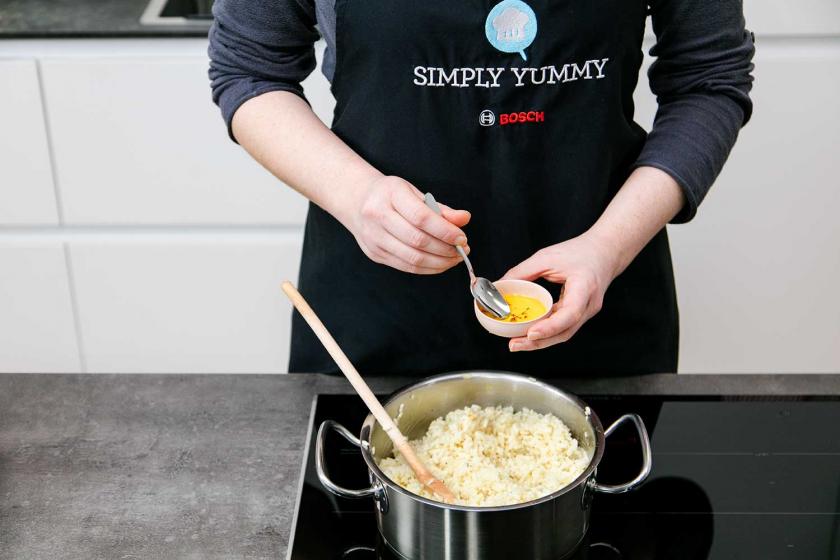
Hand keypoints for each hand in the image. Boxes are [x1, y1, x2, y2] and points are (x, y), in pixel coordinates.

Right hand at [340, 175, 470, 273]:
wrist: (357, 201)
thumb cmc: (390, 195)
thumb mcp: (414, 192)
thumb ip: (440, 208)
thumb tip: (464, 219)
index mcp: (390, 194)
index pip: (421, 217)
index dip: (445, 231)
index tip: (462, 237)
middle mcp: (378, 216)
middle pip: (417, 241)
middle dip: (445, 249)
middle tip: (463, 250)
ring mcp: (374, 238)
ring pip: (412, 258)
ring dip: (439, 262)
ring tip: (454, 258)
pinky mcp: (375, 254)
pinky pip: (405, 266)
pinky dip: (427, 268)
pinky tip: (439, 263)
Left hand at [502, 233, 619, 350]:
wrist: (605, 252)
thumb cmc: (581, 252)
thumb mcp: (547, 257)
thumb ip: (522, 271)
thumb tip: (500, 285)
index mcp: (585, 287)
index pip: (570, 313)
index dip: (550, 327)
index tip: (531, 333)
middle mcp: (589, 304)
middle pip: (565, 332)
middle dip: (539, 342)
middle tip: (515, 344)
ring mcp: (586, 311)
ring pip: (564, 333)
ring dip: (541, 341)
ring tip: (518, 343)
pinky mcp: (580, 313)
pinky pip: (563, 327)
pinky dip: (546, 332)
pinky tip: (529, 333)